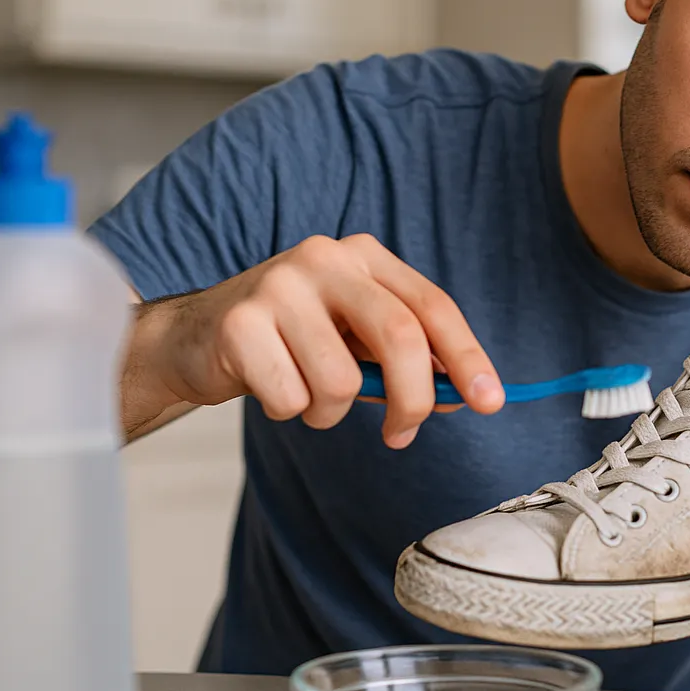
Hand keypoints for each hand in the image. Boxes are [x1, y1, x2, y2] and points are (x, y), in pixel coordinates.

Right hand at [132, 233, 503, 446]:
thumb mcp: (356, 338)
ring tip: (307, 393)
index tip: (491, 401)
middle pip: (399, 336)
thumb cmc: (293, 340)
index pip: (433, 306)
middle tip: (401, 434)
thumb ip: (409, 358)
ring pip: (340, 381)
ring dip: (329, 411)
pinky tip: (271, 386)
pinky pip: (291, 398)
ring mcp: (279, 286)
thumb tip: (467, 393)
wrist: (197, 337)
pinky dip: (289, 411)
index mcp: (365, 256)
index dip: (467, 356)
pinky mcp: (239, 323)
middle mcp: (325, 258)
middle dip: (412, 400)